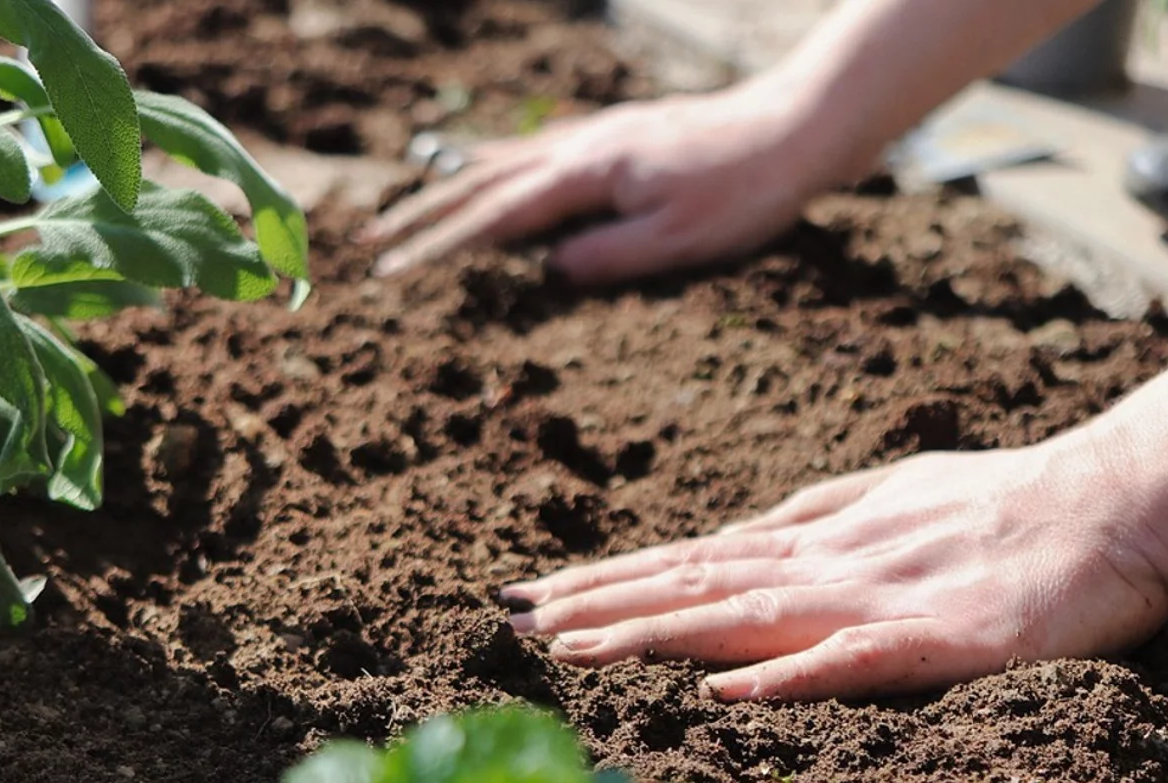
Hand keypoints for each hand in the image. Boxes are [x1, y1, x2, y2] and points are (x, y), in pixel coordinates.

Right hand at [362, 85, 836, 283]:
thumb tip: (549, 272)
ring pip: (507, 161)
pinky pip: (539, 149)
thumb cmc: (746, 191)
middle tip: (370, 240)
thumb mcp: (679, 240)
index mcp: (589, 175)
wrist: (798, 126)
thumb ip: (608, 257)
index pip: (495, 217)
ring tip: (411, 206)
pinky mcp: (620, 135)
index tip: (392, 270)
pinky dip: (500, 162)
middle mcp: (583, 147)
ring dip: (452, 187)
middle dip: (423, 214)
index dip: (439, 246)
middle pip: (483, 182)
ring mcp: (599, 136)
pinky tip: (493, 168)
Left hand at [501, 438, 1167, 701]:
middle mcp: (831, 563)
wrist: (1122, 498)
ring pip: (747, 617)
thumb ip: (819, 515)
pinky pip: (853, 660)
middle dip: (599, 604)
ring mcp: (881, 598)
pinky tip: (724, 690)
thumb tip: (743, 532)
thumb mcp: (896, 496)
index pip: (692, 561)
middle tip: (509, 620)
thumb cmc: (1013, 501)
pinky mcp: (942, 639)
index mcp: (821, 539)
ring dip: (656, 632)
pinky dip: (785, 675)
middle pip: (695, 585)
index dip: (609, 579)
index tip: (532, 595)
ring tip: (573, 649)